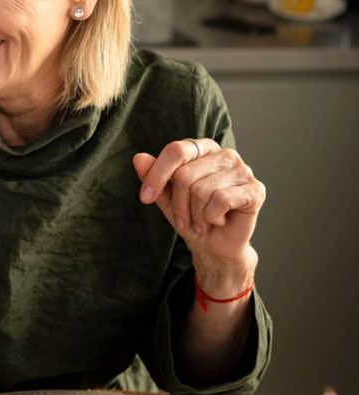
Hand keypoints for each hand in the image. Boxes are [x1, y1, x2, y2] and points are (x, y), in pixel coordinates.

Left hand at [133, 138, 264, 263]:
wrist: (215, 245)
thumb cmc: (191, 217)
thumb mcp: (166, 197)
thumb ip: (153, 177)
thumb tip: (139, 158)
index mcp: (203, 149)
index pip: (176, 151)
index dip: (157, 175)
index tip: (144, 198)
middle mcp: (225, 154)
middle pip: (185, 175)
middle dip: (179, 204)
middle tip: (186, 219)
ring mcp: (243, 170)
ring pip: (201, 190)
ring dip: (196, 215)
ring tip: (203, 220)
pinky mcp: (255, 190)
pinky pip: (220, 201)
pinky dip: (212, 217)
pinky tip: (219, 220)